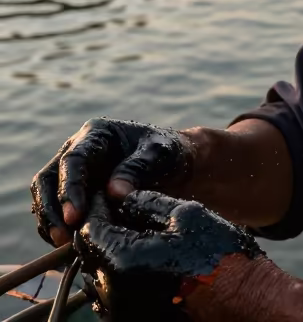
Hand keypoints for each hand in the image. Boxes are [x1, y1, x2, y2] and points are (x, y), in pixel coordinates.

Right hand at [31, 118, 193, 245]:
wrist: (174, 164)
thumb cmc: (168, 153)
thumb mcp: (161, 153)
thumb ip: (138, 168)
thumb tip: (112, 192)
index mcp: (96, 134)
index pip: (73, 160)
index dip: (70, 189)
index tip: (74, 218)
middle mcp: (77, 150)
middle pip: (47, 179)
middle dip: (51, 209)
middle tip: (63, 238)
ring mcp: (73, 173)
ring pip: (45, 196)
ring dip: (50, 222)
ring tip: (66, 247)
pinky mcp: (74, 194)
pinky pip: (54, 212)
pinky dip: (57, 230)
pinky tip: (70, 249)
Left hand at [76, 190, 263, 321]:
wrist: (241, 304)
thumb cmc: (217, 257)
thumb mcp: (184, 215)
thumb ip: (145, 202)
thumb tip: (120, 195)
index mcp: (123, 261)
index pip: (90, 228)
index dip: (98, 205)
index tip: (110, 193)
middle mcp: (113, 294)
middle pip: (89, 253)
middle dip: (101, 228)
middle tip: (120, 211)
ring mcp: (120, 314)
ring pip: (97, 276)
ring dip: (108, 253)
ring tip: (132, 234)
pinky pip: (110, 296)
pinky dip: (117, 275)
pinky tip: (140, 260)